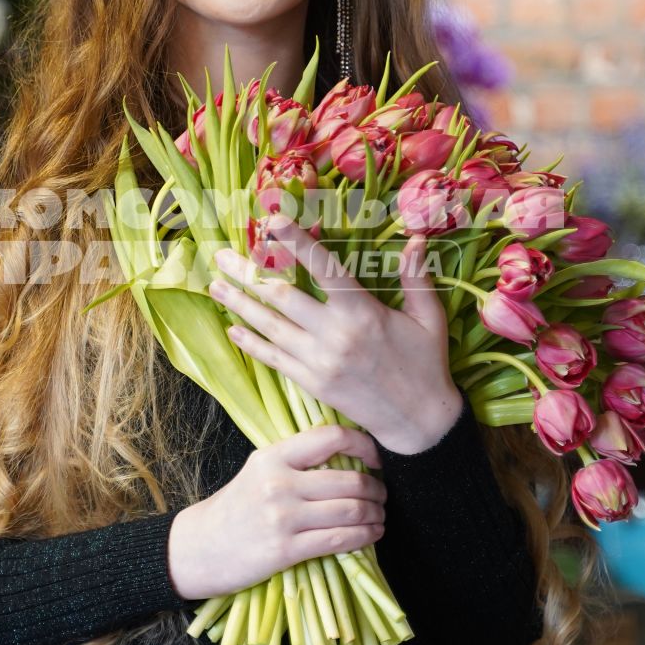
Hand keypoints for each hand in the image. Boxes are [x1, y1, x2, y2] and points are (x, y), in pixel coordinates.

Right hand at [167, 424, 385, 599]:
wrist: (198, 548)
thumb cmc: (234, 510)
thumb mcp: (258, 473)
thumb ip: (295, 464)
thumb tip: (348, 460)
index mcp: (272, 457)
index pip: (330, 438)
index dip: (363, 446)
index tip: (376, 459)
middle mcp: (278, 483)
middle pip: (349, 480)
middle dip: (376, 490)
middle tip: (382, 496)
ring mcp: (282, 517)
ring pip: (350, 511)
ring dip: (375, 515)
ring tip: (379, 517)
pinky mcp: (286, 550)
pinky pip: (339, 540)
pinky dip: (365, 537)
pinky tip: (371, 535)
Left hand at [208, 216, 463, 454]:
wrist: (419, 424)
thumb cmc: (426, 365)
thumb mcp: (429, 318)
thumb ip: (416, 277)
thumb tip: (414, 237)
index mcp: (363, 313)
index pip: (324, 268)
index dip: (296, 242)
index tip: (271, 221)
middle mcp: (335, 335)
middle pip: (282, 296)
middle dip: (248, 273)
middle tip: (221, 254)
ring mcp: (319, 361)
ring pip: (269, 326)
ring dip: (239, 304)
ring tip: (215, 284)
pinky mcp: (311, 383)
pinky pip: (273, 359)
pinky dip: (250, 343)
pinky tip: (232, 328)